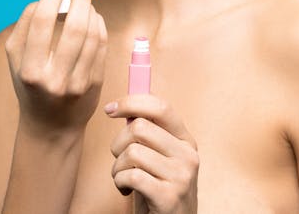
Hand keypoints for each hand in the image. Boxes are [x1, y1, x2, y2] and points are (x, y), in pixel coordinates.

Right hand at [5, 0, 107, 135]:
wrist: (50, 126)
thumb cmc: (30, 84)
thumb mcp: (16, 59)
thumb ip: (26, 26)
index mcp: (29, 70)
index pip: (41, 23)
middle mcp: (54, 78)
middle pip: (73, 28)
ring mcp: (78, 83)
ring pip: (91, 36)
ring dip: (90, 10)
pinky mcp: (95, 84)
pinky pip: (101, 46)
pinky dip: (98, 26)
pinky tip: (93, 17)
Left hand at [105, 95, 198, 213]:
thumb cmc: (158, 190)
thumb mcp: (159, 158)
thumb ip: (149, 134)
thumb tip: (125, 105)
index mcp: (186, 141)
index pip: (161, 107)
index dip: (131, 102)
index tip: (110, 109)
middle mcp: (188, 155)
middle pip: (139, 128)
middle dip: (118, 143)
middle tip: (120, 159)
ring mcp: (181, 176)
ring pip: (132, 152)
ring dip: (117, 168)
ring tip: (124, 179)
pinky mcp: (168, 196)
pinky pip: (131, 175)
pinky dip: (119, 182)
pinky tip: (126, 190)